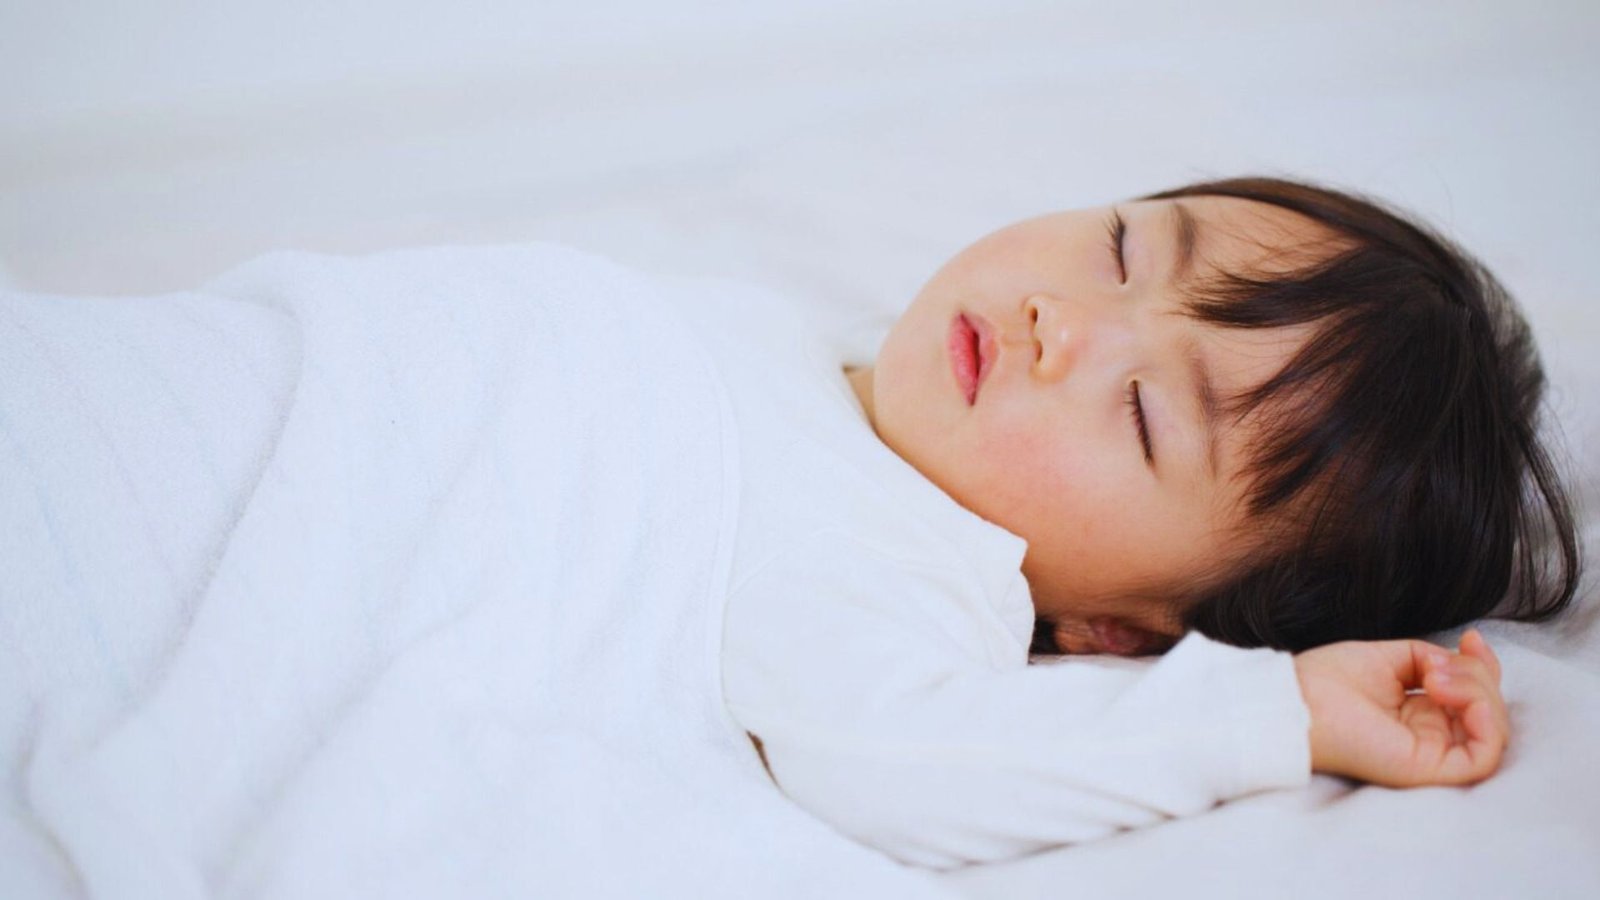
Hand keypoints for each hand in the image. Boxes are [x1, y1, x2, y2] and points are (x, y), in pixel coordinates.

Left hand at [1294, 629, 1507, 786]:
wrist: (1297, 700)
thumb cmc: (1328, 681)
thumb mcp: (1390, 657)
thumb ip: (1432, 658)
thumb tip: (1461, 657)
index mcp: (1420, 713)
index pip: (1475, 696)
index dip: (1483, 666)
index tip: (1470, 637)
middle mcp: (1430, 735)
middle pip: (1489, 709)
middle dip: (1479, 675)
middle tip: (1437, 664)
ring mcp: (1432, 754)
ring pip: (1492, 729)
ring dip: (1477, 691)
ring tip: (1434, 677)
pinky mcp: (1429, 769)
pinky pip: (1483, 756)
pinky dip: (1485, 721)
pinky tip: (1454, 696)